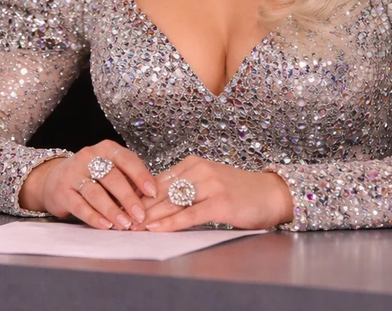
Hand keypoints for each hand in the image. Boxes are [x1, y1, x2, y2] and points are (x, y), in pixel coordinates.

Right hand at [18, 141, 156, 229]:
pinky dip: (94, 217)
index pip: (127, 160)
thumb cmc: (91, 175)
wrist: (54, 179)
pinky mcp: (62, 192)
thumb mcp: (110, 170)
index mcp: (106, 149)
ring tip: (125, 224)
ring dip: (113, 211)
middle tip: (140, 215)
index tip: (153, 192)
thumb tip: (149, 198)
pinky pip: (80, 206)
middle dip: (128, 198)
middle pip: (112, 178)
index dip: (141, 176)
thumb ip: (127, 179)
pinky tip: (106, 226)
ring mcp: (73, 174)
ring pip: (96, 193)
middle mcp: (89, 158)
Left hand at [133, 155, 293, 231]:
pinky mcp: (220, 202)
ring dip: (149, 216)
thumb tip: (153, 202)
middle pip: (161, 190)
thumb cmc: (239, 191)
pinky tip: (156, 229)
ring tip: (131, 227)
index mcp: (193, 163)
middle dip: (139, 207)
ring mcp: (211, 185)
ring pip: (172, 202)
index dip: (138, 195)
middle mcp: (200, 170)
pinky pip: (189, 214)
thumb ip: (184, 188)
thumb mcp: (208, 182)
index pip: (158, 180)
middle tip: (120, 220)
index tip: (121, 206)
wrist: (272, 194)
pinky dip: (170, 222)